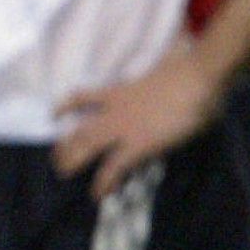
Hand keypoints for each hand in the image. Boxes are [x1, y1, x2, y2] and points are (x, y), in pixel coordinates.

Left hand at [51, 47, 223, 200]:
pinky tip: (98, 194)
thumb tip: (174, 54)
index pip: (82, 96)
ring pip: (86, 145)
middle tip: (56, 159)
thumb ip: (156, 71)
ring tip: (63, 174)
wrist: (196, 78)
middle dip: (65, 145)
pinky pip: (114, 167)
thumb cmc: (187, 71)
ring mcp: (124, 127)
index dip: (65, 105)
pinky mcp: (139, 144)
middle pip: (80, 128)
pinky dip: (104, 182)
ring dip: (73, 161)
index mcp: (119, 91)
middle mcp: (115, 110)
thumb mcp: (163, 70)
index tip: (53, 114)